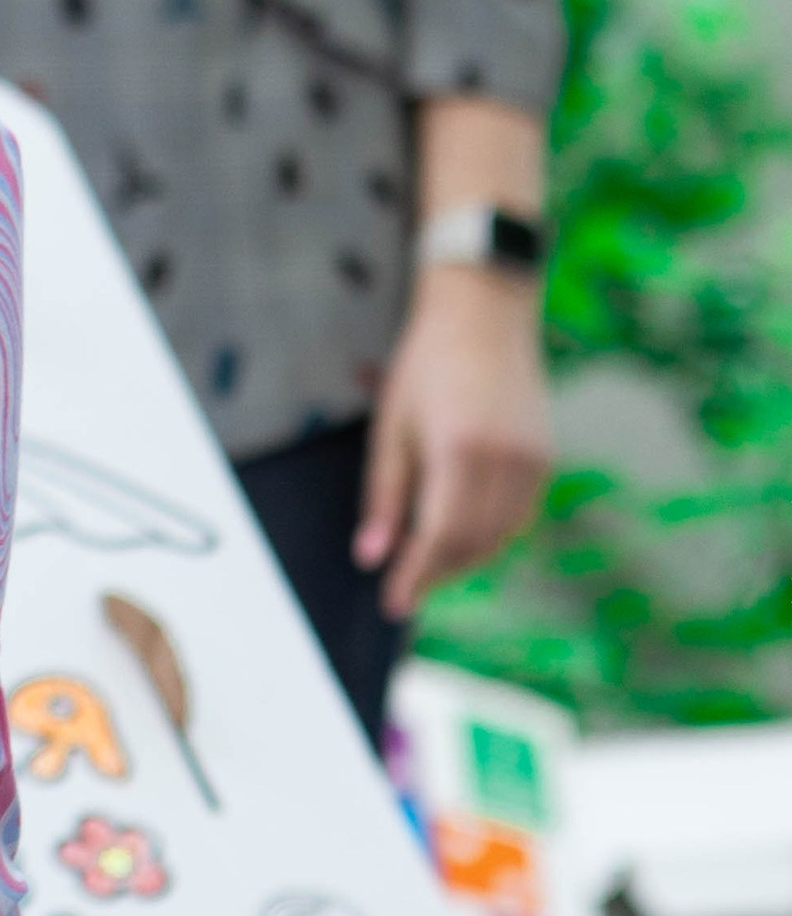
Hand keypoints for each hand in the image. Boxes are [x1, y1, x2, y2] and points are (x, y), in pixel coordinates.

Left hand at [356, 265, 550, 618]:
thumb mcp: (391, 427)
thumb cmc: (426, 365)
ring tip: (429, 568)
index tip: (394, 603)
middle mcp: (504, 461)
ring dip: (465, 559)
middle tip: (406, 590)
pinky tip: (463, 536)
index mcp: (460, 451)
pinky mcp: (545, 456)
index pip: (439, 537)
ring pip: (501, 535)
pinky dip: (490, 534)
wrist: (484, 312)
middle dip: (438, 573)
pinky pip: (518, 514)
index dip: (416, 576)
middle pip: (473, 543)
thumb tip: (371, 556)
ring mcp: (532, 459)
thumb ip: (384, 496)